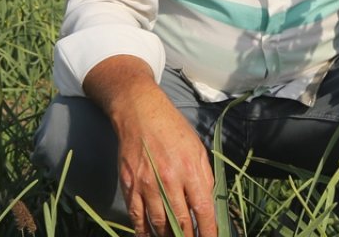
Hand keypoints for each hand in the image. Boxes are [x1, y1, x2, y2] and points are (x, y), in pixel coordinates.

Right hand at [113, 93, 216, 236]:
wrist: (140, 113)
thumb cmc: (173, 129)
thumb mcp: (198, 149)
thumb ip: (205, 178)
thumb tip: (207, 204)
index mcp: (190, 170)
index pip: (203, 209)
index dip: (208, 230)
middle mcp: (169, 180)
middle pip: (180, 221)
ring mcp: (147, 184)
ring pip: (159, 223)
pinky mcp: (130, 185)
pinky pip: (137, 216)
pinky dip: (143, 231)